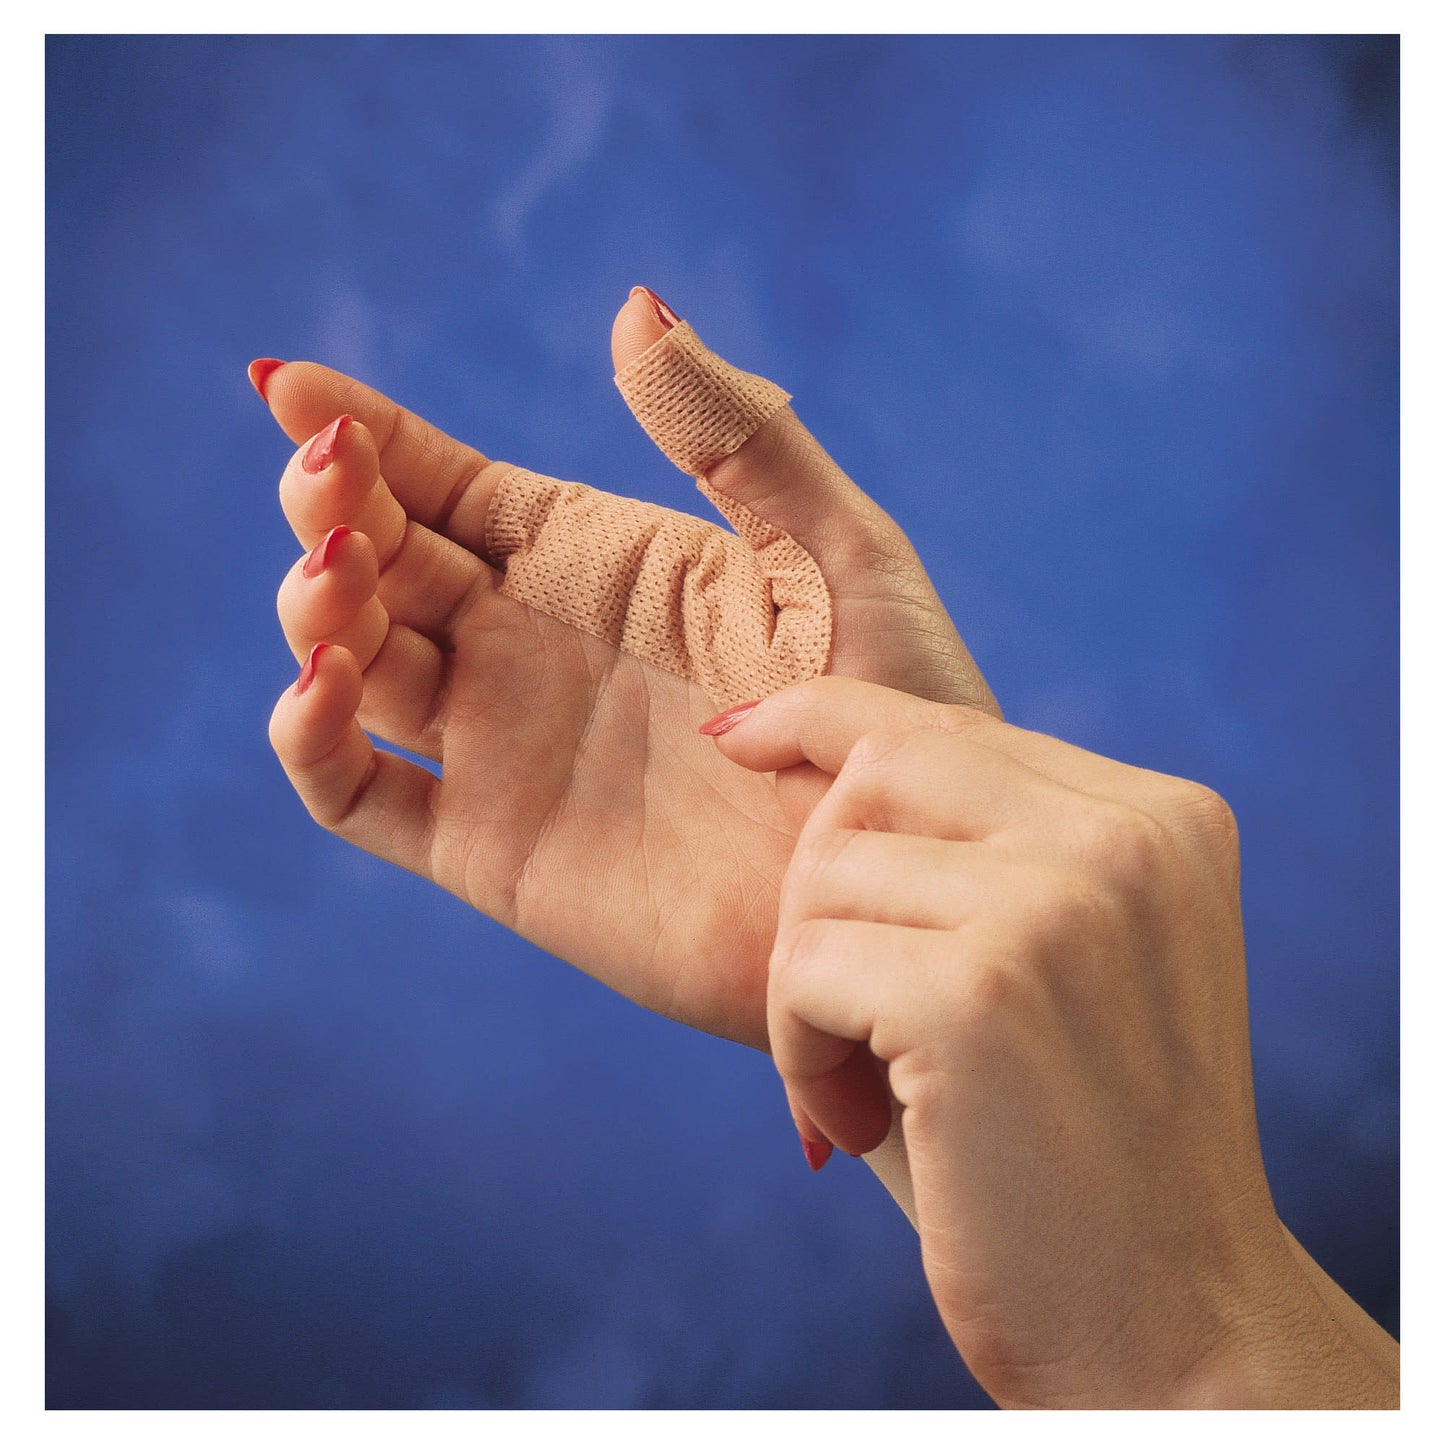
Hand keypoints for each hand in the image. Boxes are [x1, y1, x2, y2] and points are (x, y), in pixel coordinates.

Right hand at [261, 290, 993, 1051]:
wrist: (903, 879)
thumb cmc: (897, 713)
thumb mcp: (834, 554)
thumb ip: (739, 436)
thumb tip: (635, 306)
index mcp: (598, 565)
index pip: (450, 485)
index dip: (367, 433)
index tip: (293, 383)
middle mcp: (531, 647)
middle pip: (382, 559)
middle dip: (329, 502)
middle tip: (330, 472)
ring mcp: (503, 748)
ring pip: (352, 661)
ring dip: (314, 605)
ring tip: (344, 563)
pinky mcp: (491, 849)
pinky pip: (358, 794)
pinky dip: (310, 740)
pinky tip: (330, 681)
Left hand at [711, 676, 1399, 1407]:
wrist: (1174, 1326)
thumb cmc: (1083, 1147)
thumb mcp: (1067, 964)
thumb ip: (985, 849)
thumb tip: (812, 754)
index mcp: (1159, 821)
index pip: (946, 722)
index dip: (822, 719)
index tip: (735, 735)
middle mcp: (1126, 840)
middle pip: (877, 767)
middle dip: (818, 884)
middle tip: (842, 1010)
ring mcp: (1059, 907)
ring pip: (825, 872)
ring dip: (805, 989)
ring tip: (871, 1086)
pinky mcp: (980, 993)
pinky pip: (801, 965)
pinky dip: (798, 1048)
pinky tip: (861, 1122)